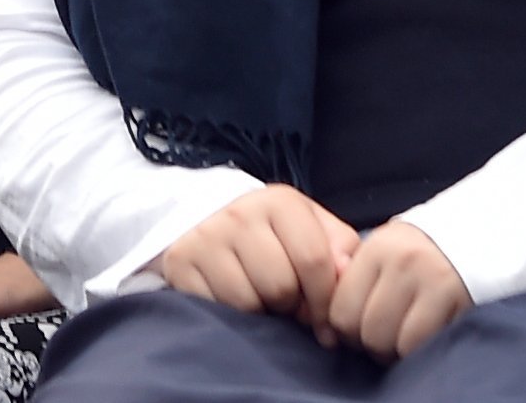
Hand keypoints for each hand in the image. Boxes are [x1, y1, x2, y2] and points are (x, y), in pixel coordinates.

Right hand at [157, 184, 356, 328]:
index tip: (326, 323)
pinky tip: (235, 299)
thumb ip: (341, 249)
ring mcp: (205, 236)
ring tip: (262, 299)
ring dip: (261, 311)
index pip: (314, 260)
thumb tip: (345, 273)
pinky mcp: (181, 261)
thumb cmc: (275, 235)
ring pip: (248, 302)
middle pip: (281, 287)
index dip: (325, 302)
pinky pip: (217, 307)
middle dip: (291, 306)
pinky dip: (231, 313)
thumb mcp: (314, 230)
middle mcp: (238, 213)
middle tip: (287, 303)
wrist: (212, 221)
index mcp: (280, 202)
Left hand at [325, 221, 470, 361]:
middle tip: (377, 342)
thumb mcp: (385, 250)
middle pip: (364, 329)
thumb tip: (330, 318)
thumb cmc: (420, 250)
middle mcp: (401, 263)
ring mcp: (430, 280)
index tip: (353, 333)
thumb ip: (357, 277)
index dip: (343, 330)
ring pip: (391, 342)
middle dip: (367, 344)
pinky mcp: (456, 299)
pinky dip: (415, 352)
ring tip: (398, 344)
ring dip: (391, 352)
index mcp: (376, 249)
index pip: (340, 308)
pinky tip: (418, 343)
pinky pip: (421, 343)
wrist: (477, 237)